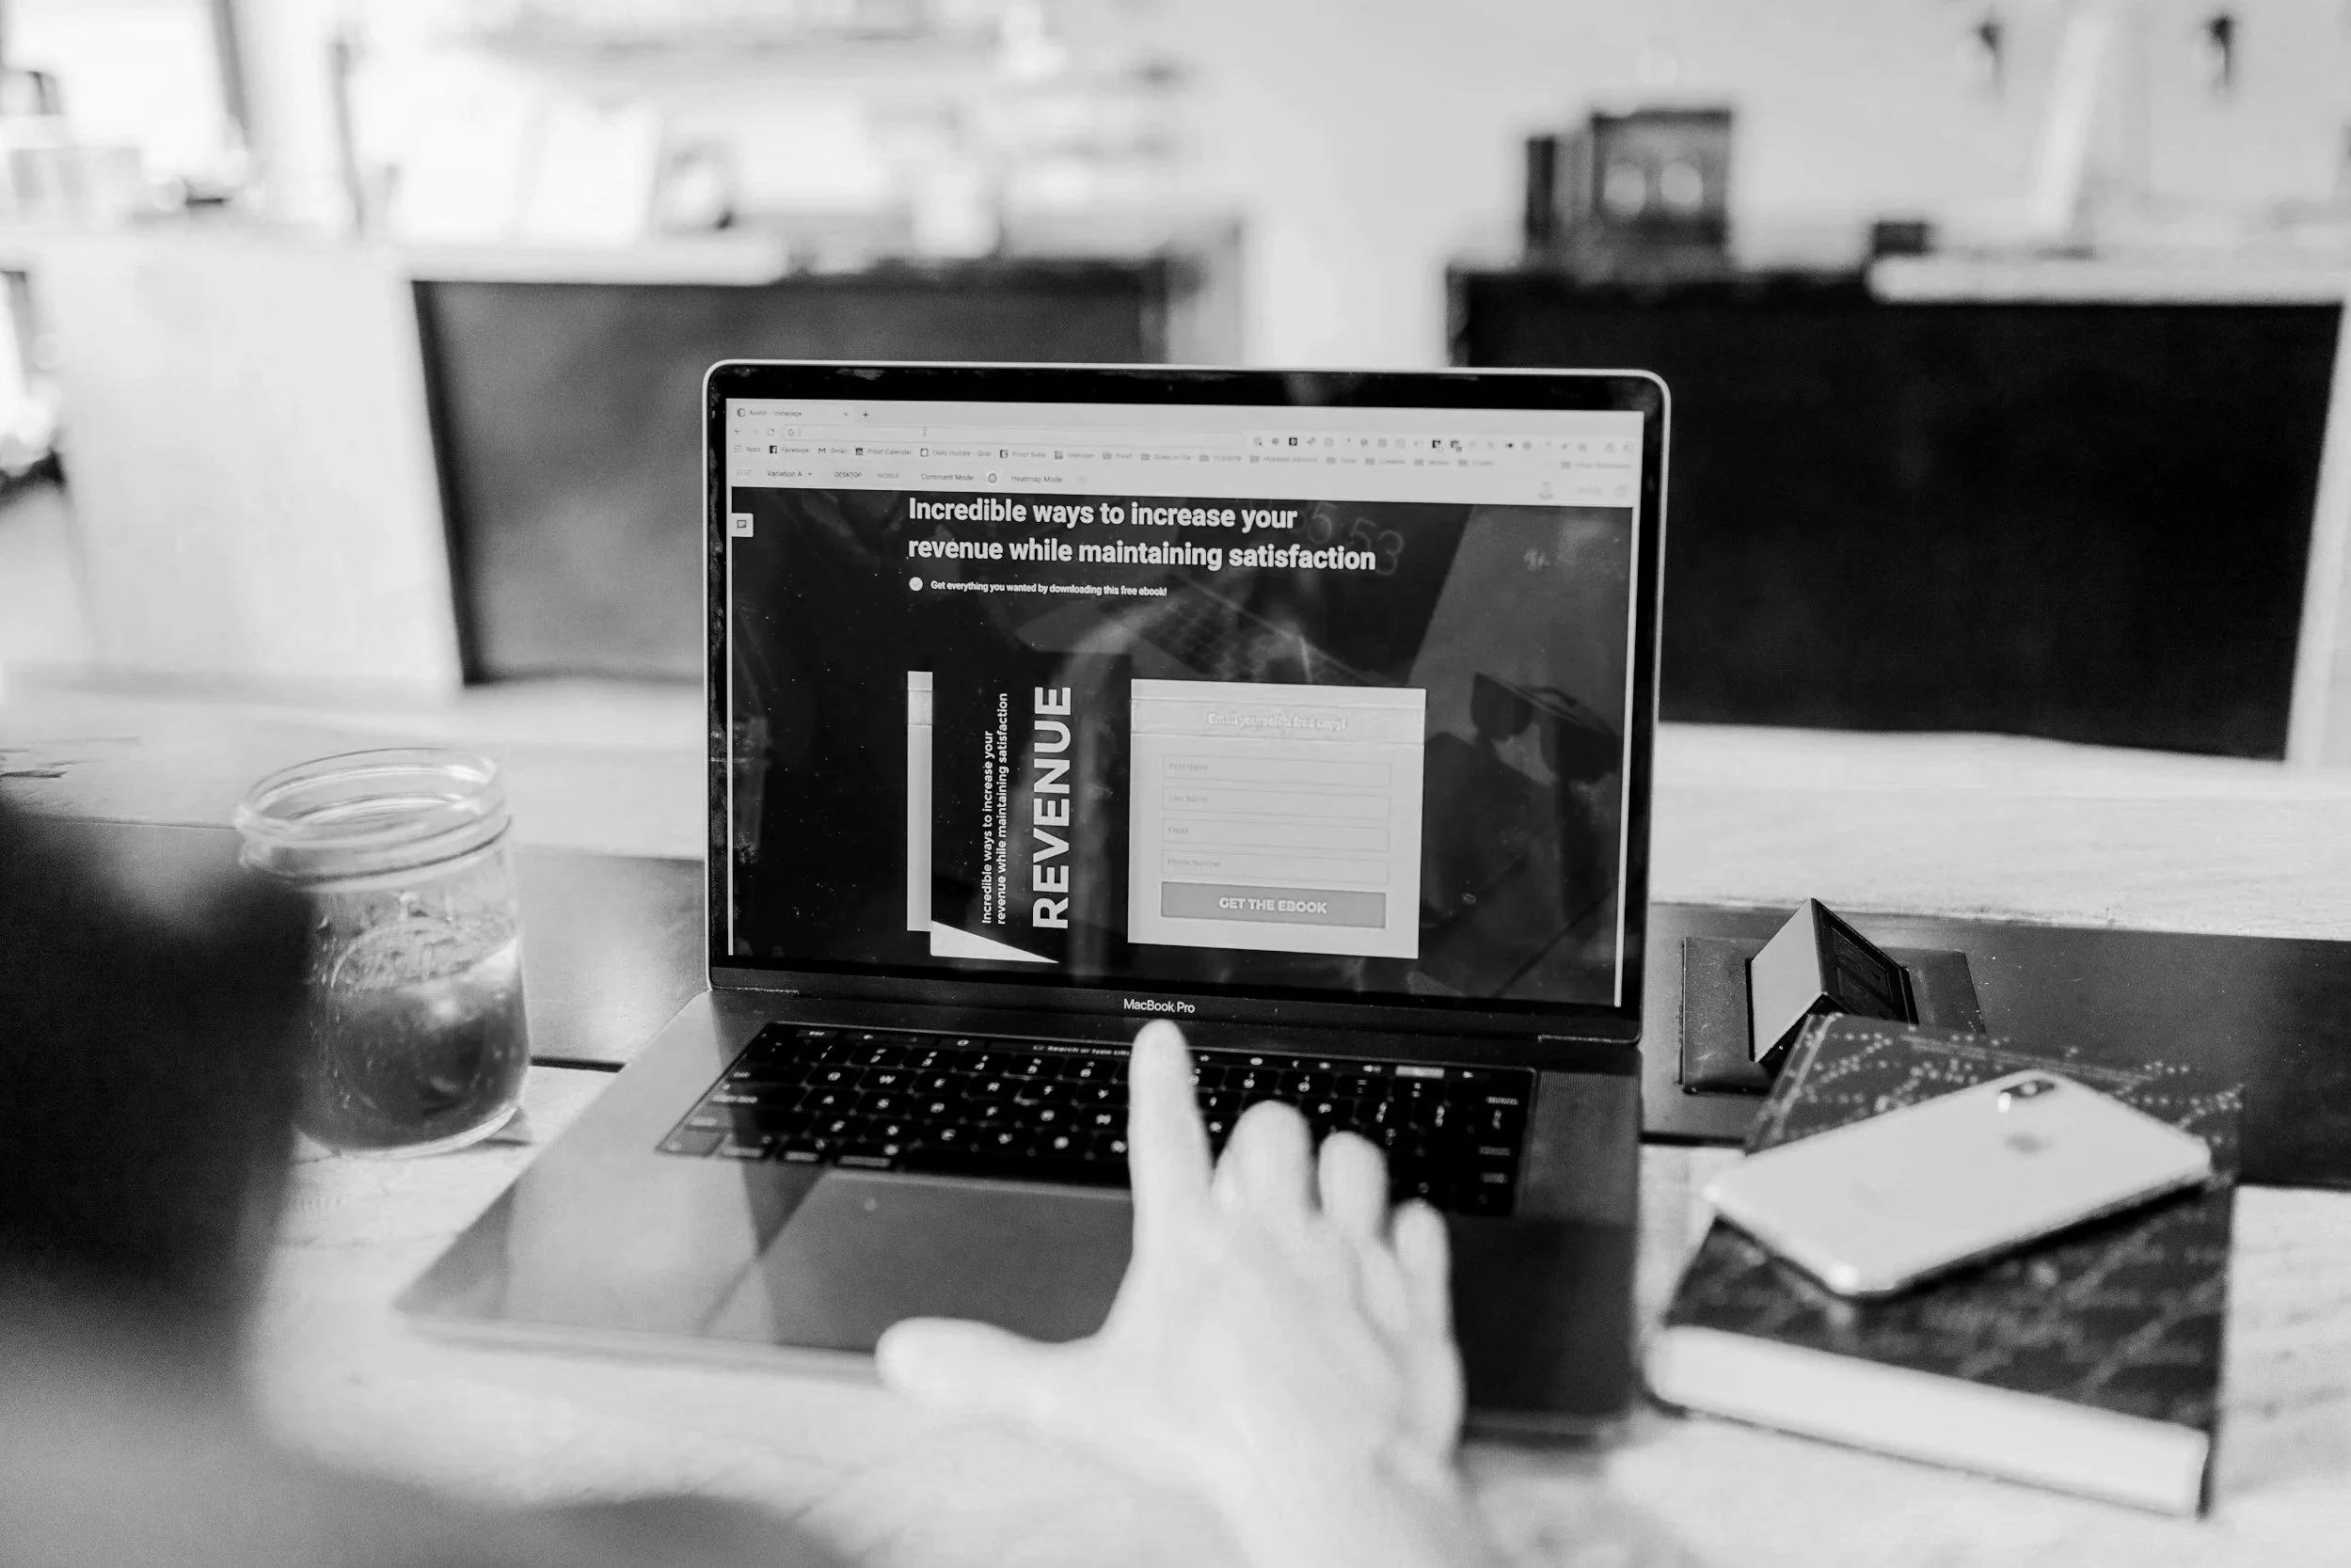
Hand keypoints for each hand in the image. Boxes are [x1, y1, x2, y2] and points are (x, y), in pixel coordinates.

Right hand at [877, 1021, 1500, 1567]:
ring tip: (1323, 1205)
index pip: (1167, 1134)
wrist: (1334, 1483)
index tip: (1163, 1037)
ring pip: (1355, 1153)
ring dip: (1339, 1172)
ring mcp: (1350, 1255)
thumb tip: (905, 1354)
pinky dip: (1407, 1233)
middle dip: (1262, 1137)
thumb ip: (989, 1371)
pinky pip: (1422, 1222)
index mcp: (1191, 1246)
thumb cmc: (1212, 1445)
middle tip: (1254, 1179)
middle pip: (1272, 1123)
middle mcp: (1273, 1233)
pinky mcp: (1411, 1291)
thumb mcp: (1078, 1408)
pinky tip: (1390, 1252)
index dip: (1160, 1078)